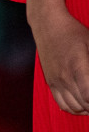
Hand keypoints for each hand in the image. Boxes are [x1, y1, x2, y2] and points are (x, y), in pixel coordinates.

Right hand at [28, 0, 88, 114]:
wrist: (47, 23)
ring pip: (73, 108)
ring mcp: (55, 80)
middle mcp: (64, 77)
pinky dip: (73, 108)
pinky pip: (62, 104)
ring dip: (85, 108)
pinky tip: (81, 102)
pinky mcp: (50, 81)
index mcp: (77, 68)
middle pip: (84, 105)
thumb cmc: (72, 31)